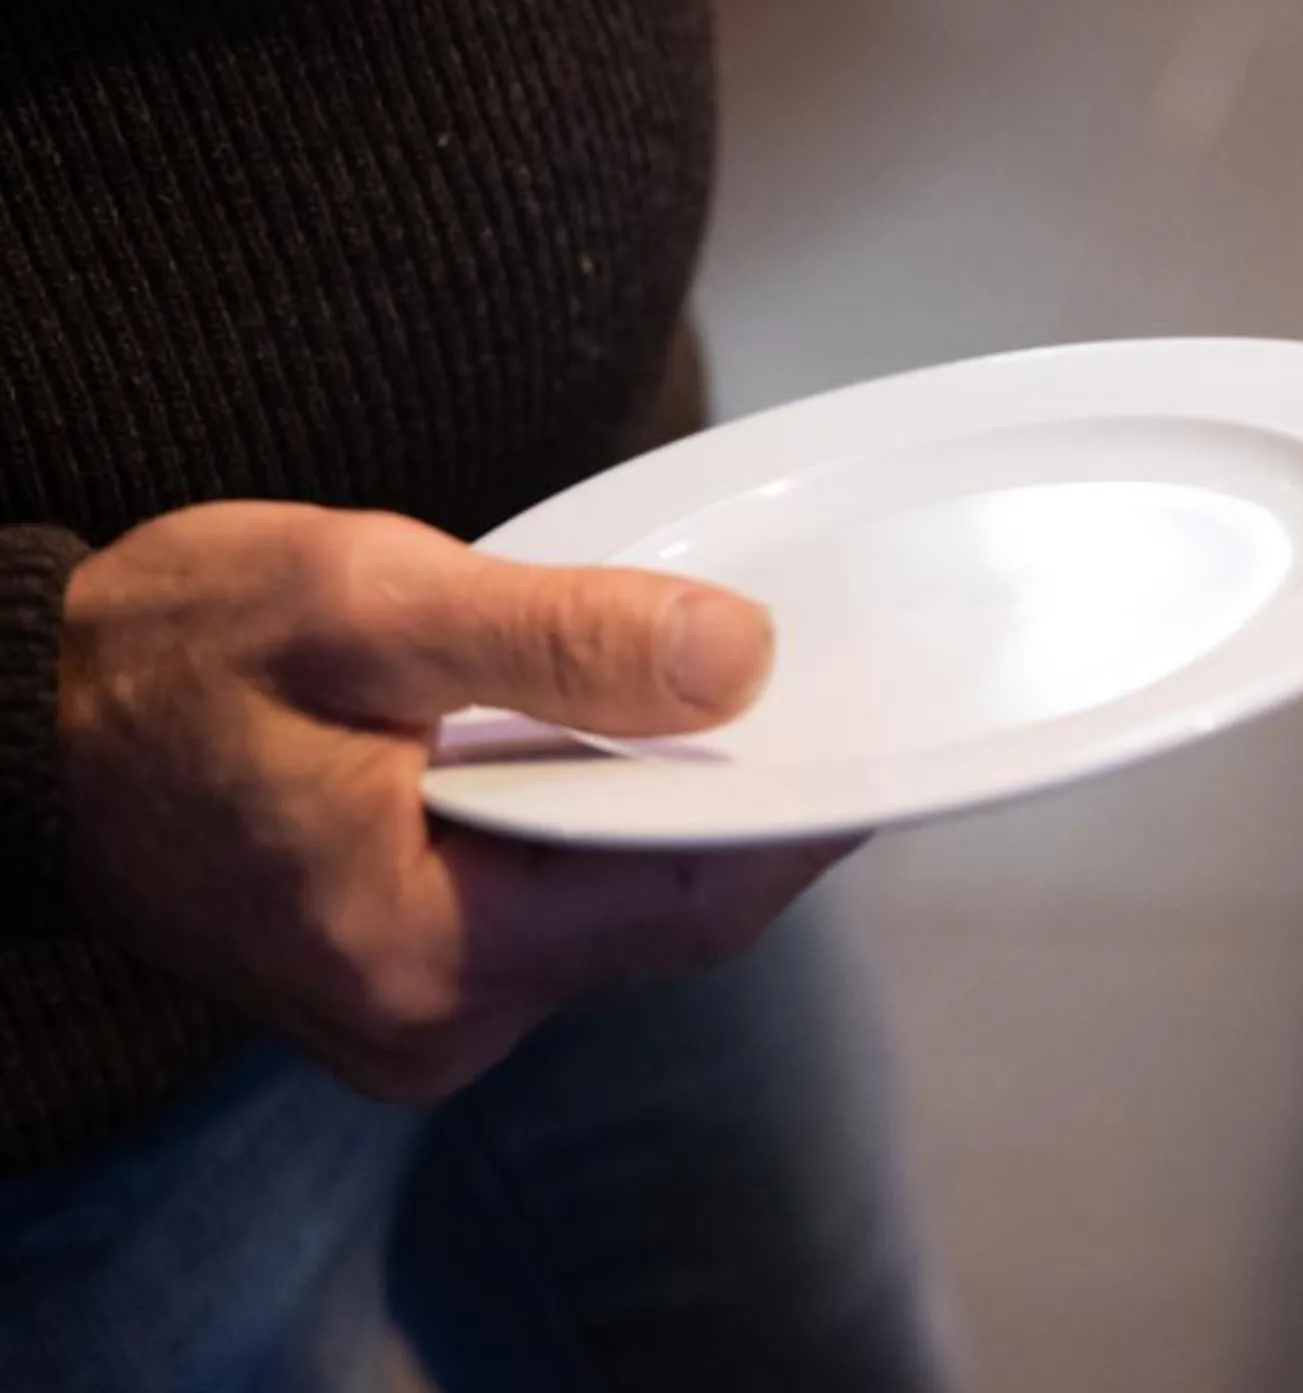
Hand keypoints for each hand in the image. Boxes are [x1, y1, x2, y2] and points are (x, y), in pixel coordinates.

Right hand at [56, 503, 849, 1100]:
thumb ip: (562, 638)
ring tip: (704, 678)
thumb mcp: (366, 605)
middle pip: (671, 909)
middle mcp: (438, 1018)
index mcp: (431, 952)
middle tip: (819, 672)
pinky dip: (598, 812)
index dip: (808, 811)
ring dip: (663, 796)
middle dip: (741, 792)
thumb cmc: (172, 650)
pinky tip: (607, 726)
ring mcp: (425, 1008)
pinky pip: (562, 895)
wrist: (29, 711)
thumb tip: (743, 661)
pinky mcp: (416, 970)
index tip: (894, 724)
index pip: (697, 899)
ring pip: (621, 900)